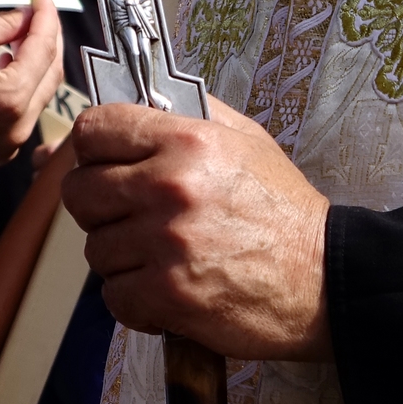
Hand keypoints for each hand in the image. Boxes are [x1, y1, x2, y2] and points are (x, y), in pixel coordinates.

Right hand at [0, 0, 62, 172]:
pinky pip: (22, 116)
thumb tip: (27, 16)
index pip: (44, 48)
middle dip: (47, 40)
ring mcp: (7, 147)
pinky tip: (5, 70)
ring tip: (18, 39)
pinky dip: (21, 90)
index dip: (47, 16)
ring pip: (39, 96)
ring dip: (35, 65)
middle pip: (50, 74)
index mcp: (10, 99)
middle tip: (37, 14)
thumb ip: (3, 25)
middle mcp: (16, 129)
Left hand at [62, 97, 330, 359]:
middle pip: (79, 191)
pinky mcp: (167, 296)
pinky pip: (113, 296)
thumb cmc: (282, 208)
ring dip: (120, 254)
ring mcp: (164, 244)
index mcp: (186, 140)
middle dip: (98, 203)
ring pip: (94, 248)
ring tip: (157, 252)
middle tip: (126, 211)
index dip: (92, 146)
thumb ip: (187, 114)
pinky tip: (163, 286)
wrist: (323, 277)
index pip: (94, 129)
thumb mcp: (244, 138)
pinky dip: (133, 297)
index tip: (103, 160)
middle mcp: (168, 187)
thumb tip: (135, 106)